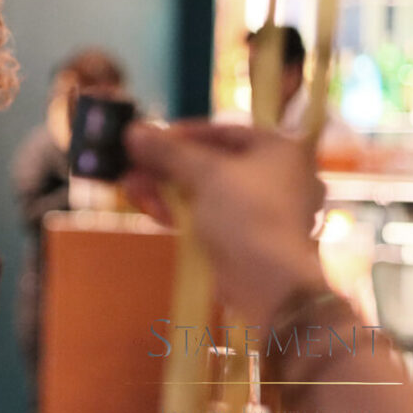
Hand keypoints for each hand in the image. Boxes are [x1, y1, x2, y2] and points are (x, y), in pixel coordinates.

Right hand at [122, 122, 327, 322]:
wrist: (269, 282)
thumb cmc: (246, 214)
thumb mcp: (204, 173)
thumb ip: (168, 150)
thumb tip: (134, 131)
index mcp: (279, 149)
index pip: (222, 131)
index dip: (181, 134)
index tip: (148, 138)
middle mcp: (276, 175)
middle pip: (209, 163)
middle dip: (166, 168)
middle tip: (134, 168)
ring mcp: (262, 210)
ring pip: (206, 191)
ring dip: (167, 190)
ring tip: (136, 192)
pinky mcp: (247, 237)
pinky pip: (210, 215)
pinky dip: (182, 211)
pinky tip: (156, 213)